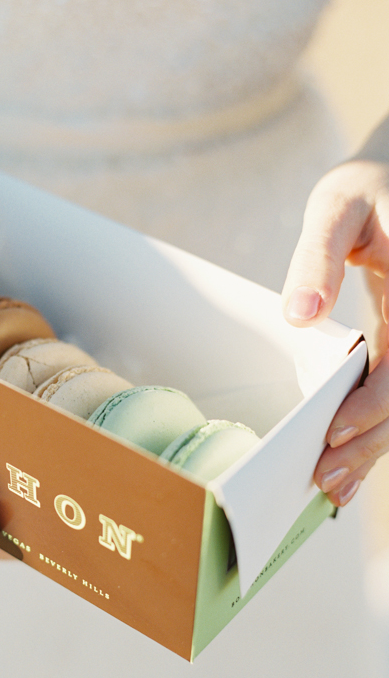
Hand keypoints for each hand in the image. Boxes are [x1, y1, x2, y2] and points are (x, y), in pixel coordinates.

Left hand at [282, 151, 388, 506]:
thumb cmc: (367, 189)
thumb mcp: (337, 206)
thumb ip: (317, 256)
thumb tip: (299, 315)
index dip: (375, 401)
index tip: (335, 432)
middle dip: (373, 440)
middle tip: (326, 481)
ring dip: (378, 445)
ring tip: (333, 487)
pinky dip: (378, 425)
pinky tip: (352, 457)